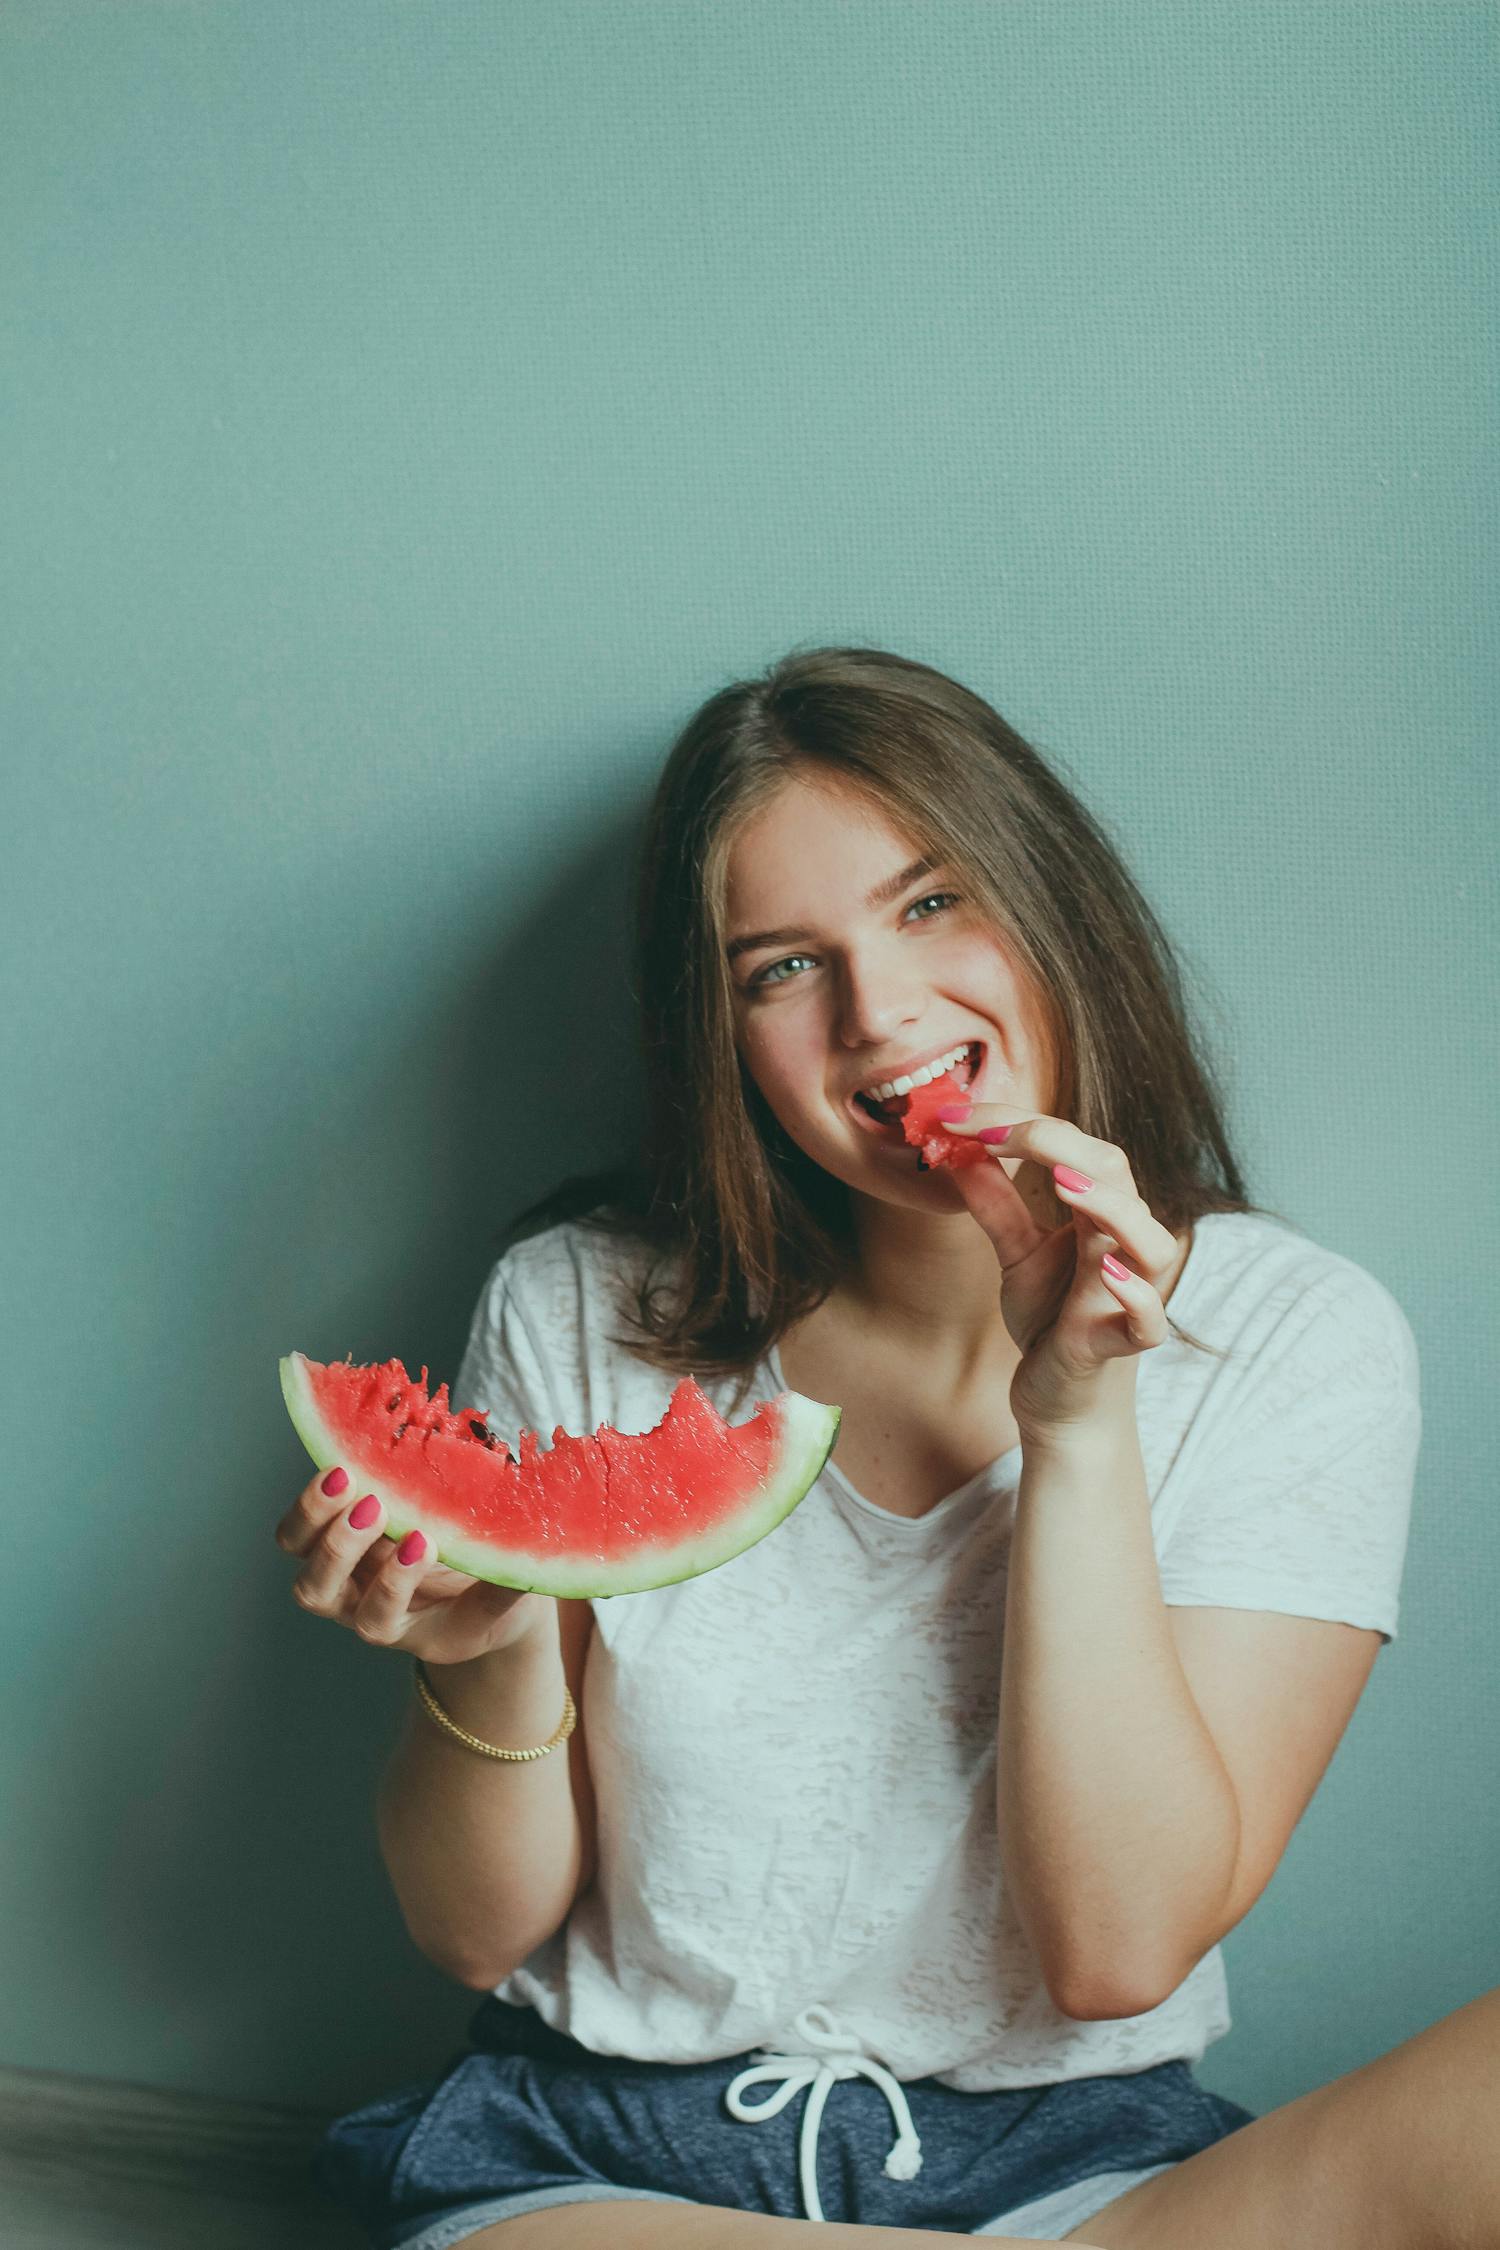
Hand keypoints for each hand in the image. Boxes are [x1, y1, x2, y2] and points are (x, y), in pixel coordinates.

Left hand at [275, 1469, 554, 1664]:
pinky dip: (315, 1494)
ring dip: (316, 1515)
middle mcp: (354, 1603)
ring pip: (299, 1552)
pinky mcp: (330, 1533)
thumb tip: (533, 1545)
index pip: (379, 1618)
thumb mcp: (504, 1600)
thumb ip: (510, 1582)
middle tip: (375, 1506)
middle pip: (318, 1591)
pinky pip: (303, 1518)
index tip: (425, 1542)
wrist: (465, 1593)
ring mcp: (338, 1568)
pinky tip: (345, 1459)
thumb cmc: (487, 1598)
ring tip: (345, 1477)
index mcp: (399, 1627)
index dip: (393, 1584)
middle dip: (341, 1547)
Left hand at [932, 1098, 1181, 1439]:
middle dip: (1056, 1143)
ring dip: (1111, 1207)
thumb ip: (996, 1205)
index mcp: (1100, 1214)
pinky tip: (1106, 1272)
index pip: (1073, 1148)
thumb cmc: (1051, 1321)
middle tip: (991, 1129)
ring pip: (1149, 1240)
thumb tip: (960, 1152)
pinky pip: (1149, 1320)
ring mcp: (1128, 1295)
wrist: (1059, 1402)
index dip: (1019, 1124)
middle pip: (1115, 1174)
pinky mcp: (1122, 1344)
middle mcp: (1123, 1246)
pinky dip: (1135, 1294)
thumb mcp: (1017, 1255)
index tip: (958, 1117)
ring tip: (1064, 1181)